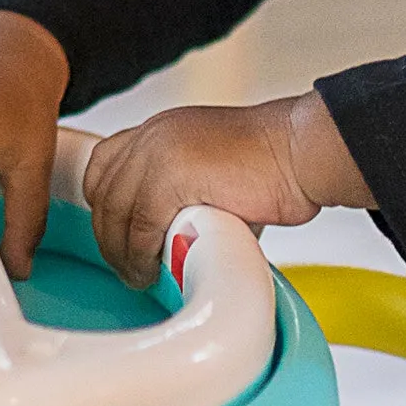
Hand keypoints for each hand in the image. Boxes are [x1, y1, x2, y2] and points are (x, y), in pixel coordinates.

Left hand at [78, 91, 368, 290]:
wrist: (303, 152)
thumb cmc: (274, 168)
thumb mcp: (212, 170)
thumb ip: (182, 193)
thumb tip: (166, 237)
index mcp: (160, 130)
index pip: (104, 164)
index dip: (104, 205)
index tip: (117, 235)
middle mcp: (152, 135)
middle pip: (102, 190)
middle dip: (108, 235)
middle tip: (127, 266)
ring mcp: (158, 152)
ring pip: (115, 212)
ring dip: (122, 252)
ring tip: (139, 276)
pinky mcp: (170, 177)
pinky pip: (140, 227)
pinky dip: (142, 255)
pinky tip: (154, 271)